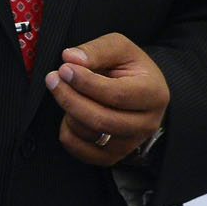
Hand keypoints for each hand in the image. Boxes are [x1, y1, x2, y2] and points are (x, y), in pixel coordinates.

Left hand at [45, 32, 169, 166]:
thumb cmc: (131, 68)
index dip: (86, 83)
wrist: (141, 92)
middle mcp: (147, 124)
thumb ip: (97, 50)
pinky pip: (80, 150)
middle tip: (53, 79)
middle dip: (70, 98)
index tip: (64, 68)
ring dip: (69, 111)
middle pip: (100, 119)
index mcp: (154, 94)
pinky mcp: (113, 157)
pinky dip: (68, 131)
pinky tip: (71, 112)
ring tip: (67, 91)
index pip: (116, 94)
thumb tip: (71, 58)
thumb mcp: (120, 48)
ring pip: (88, 134)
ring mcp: (130, 144)